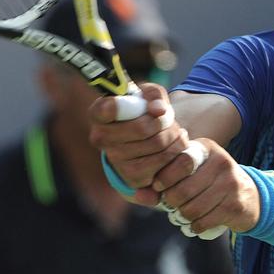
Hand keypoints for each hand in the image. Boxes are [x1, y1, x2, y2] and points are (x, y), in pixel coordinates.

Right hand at [89, 84, 188, 206]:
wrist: (146, 137)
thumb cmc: (145, 109)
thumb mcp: (149, 94)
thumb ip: (154, 95)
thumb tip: (159, 110)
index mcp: (99, 113)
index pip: (108, 108)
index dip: (128, 106)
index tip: (141, 104)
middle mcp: (101, 138)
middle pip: (143, 129)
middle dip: (164, 122)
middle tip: (169, 119)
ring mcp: (114, 160)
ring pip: (156, 147)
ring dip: (173, 137)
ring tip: (174, 132)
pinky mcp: (132, 179)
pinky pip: (162, 166)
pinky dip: (175, 154)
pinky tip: (172, 147)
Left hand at [152, 138, 260, 234]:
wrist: (250, 196)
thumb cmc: (210, 182)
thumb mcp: (194, 171)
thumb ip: (166, 179)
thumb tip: (137, 195)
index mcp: (207, 149)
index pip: (182, 161)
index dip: (165, 177)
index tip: (159, 186)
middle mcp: (221, 162)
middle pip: (184, 189)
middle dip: (171, 202)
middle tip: (170, 206)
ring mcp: (231, 183)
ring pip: (192, 208)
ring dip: (182, 217)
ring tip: (181, 216)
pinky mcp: (235, 205)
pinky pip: (203, 221)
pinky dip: (194, 227)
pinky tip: (194, 224)